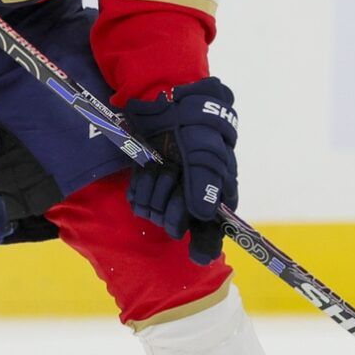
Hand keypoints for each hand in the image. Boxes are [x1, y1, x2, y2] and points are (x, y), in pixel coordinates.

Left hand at [123, 76, 238, 264]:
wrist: (164, 98)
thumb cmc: (194, 122)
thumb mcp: (205, 149)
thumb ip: (206, 183)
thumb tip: (204, 215)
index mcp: (216, 193)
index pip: (212, 231)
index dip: (204, 243)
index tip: (198, 255)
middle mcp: (193, 198)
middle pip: (177, 225)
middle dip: (169, 202)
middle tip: (172, 174)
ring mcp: (169, 192)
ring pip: (155, 214)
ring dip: (152, 189)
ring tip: (158, 164)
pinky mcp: (147, 185)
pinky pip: (138, 203)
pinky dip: (138, 186)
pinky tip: (145, 169)